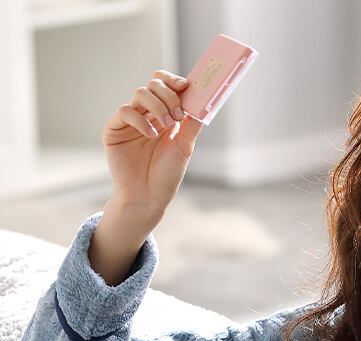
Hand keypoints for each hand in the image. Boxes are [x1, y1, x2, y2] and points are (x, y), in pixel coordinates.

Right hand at [102, 70, 203, 220]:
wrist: (147, 198)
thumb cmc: (165, 175)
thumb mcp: (184, 147)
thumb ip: (192, 124)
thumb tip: (204, 102)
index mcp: (163, 115)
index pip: (165, 86)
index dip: (173, 81)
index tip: (185, 85)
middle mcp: (146, 114)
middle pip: (153, 85)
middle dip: (168, 96)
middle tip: (178, 115)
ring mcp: (130, 120)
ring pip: (140, 93)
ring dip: (157, 106)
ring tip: (167, 126)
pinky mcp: (114, 129)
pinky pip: (125, 111)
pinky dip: (140, 120)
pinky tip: (151, 135)